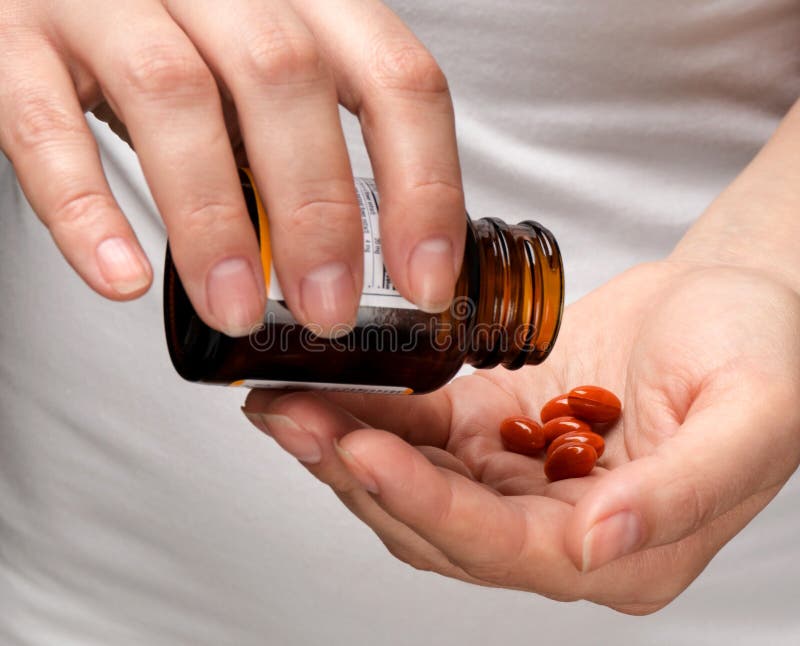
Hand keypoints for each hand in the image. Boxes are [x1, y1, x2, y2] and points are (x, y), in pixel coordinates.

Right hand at [0, 1, 463, 335]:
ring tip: (235, 310)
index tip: (424, 280)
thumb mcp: (264, 76)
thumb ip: (312, 138)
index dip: (423, 184)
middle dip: (317, 213)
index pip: (394, 76)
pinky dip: (85, 207)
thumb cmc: (175, 42)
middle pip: (287, 78)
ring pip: (174, 95)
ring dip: (215, 220)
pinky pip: (43, 122)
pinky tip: (123, 277)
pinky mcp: (14, 36)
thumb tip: (380, 255)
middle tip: (326, 311)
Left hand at [243, 260, 799, 613]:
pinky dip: (373, 413)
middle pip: (436, 523)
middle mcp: (559, 530)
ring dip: (347, 446)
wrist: (735, 298)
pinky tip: (327, 389)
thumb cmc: (759, 350)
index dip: (426, 503)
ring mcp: (521, 481)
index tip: (362, 451)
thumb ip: (681, 495)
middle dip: (358, 475)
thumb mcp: (752, 418)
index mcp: (621, 550)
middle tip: (291, 420)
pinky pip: (423, 431)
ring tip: (282, 406)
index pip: (501, 547)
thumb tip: (600, 546)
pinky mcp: (498, 431)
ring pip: (414, 481)